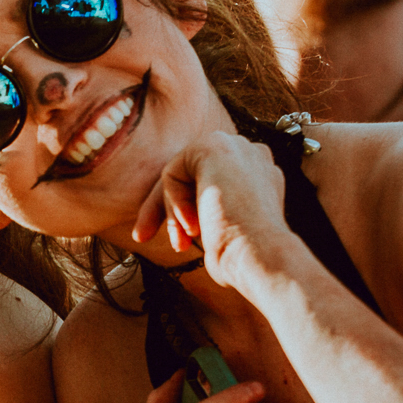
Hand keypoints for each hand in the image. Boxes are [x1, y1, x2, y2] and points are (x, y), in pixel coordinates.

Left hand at [131, 130, 292, 285]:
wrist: (261, 256)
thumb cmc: (245, 257)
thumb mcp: (224, 229)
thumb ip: (207, 210)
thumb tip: (185, 215)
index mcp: (260, 174)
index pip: (209, 182)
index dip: (184, 209)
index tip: (176, 243)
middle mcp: (251, 154)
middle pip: (190, 175)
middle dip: (165, 208)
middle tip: (142, 236)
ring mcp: (236, 146)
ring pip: (180, 174)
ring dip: (171, 211)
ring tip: (180, 243)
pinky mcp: (214, 146)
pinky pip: (172, 172)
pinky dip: (173, 202)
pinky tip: (192, 226)